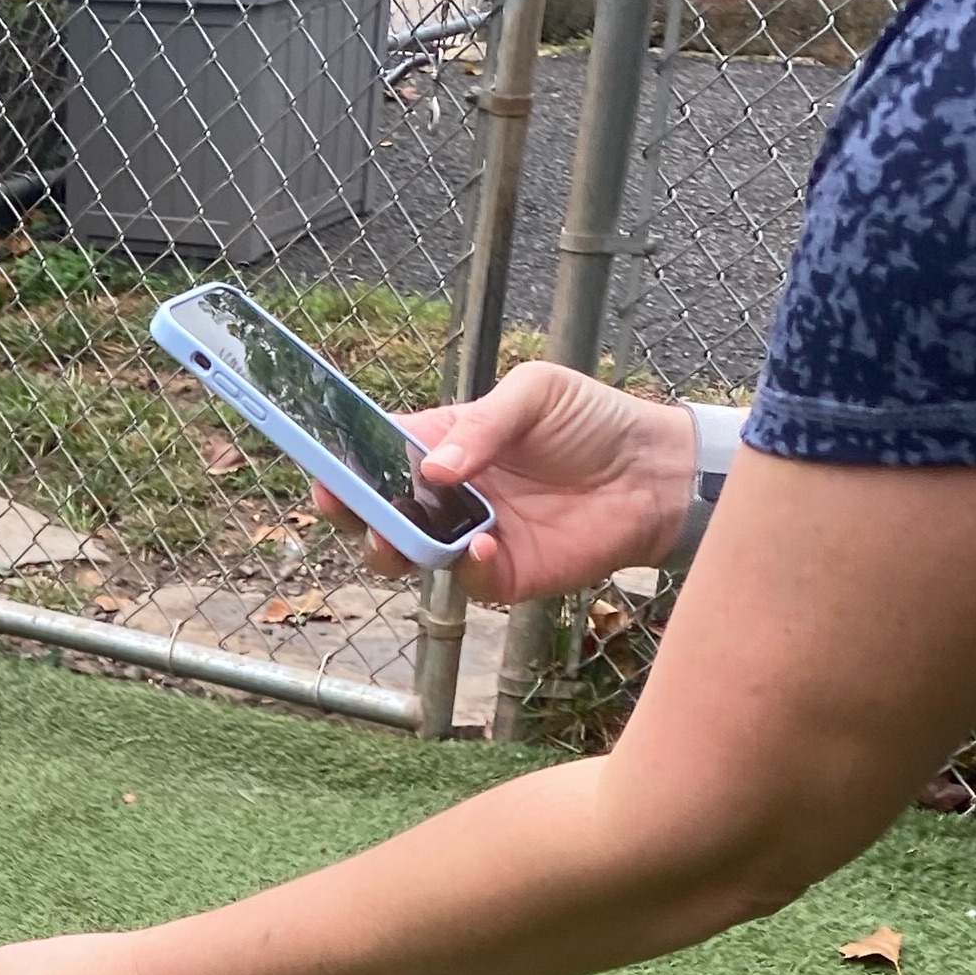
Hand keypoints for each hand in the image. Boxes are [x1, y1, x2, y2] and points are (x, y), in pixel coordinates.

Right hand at [315, 361, 695, 602]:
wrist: (652, 471)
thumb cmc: (591, 419)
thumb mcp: (535, 392)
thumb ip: (484, 425)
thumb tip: (437, 470)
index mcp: (441, 445)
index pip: (376, 457)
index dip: (343, 465)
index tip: (323, 469)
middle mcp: (446, 497)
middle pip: (376, 515)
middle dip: (352, 515)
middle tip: (344, 507)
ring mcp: (469, 537)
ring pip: (406, 557)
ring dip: (393, 549)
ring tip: (397, 536)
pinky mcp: (502, 574)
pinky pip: (466, 581)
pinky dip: (465, 567)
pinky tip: (481, 544)